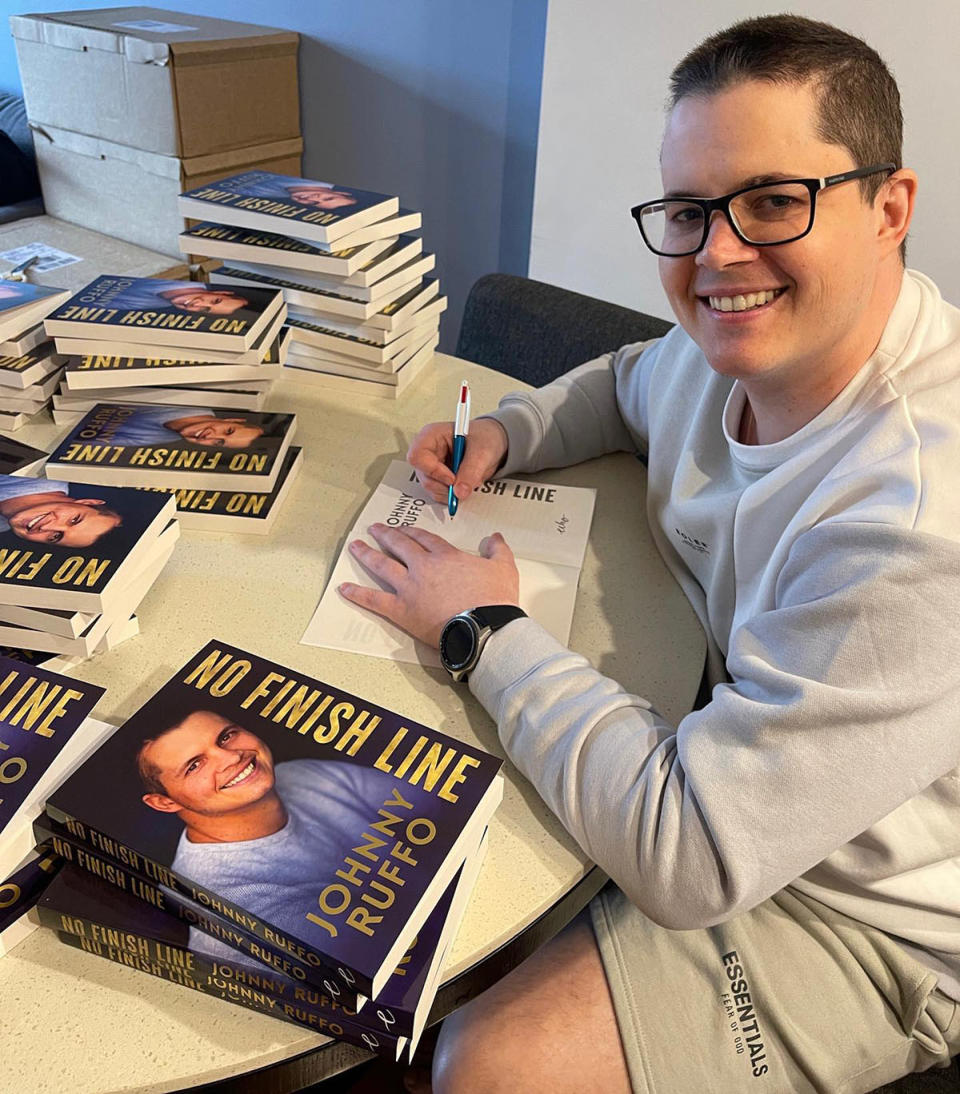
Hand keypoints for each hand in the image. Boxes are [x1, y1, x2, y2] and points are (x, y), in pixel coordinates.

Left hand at [339, 524, 519, 647]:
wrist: (485, 628)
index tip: (404, 528)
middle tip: (374, 528)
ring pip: (382, 565)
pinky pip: (374, 600)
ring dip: (367, 554)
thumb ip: (498, 549)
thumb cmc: (494, 600)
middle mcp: (423, 567)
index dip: (412, 531)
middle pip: (400, 545)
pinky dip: (357, 594)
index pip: (425, 538)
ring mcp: (409, 588)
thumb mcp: (504, 568)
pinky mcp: (402, 610)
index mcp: (446, 556)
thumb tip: (495, 537)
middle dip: (386, 535)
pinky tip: (344, 588)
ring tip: (355, 546)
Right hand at [406, 418, 508, 504]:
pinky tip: (464, 485)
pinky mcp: (437, 479)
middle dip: (444, 485)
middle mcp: (428, 451)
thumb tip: (460, 492)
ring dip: (450, 492)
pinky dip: (452, 495)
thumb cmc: (485, 437)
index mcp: (432, 435)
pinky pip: (438, 493)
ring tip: (468, 481)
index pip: (417, 456)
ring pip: (430, 488)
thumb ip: (471, 470)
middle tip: (463, 485)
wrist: (492, 443)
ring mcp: (431, 466)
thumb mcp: (482, 451)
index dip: (433, 471)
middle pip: (424, 475)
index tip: (452, 478)